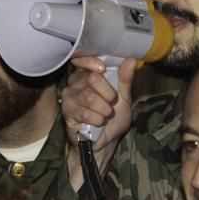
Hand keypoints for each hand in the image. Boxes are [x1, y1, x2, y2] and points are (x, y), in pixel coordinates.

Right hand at [62, 56, 135, 189]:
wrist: (106, 140)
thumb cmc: (114, 116)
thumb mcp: (124, 97)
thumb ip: (125, 79)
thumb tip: (131, 60)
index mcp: (89, 73)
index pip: (82, 59)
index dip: (90, 62)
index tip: (102, 68)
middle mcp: (76, 81)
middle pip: (91, 78)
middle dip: (108, 93)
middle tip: (112, 102)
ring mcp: (69, 96)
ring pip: (89, 96)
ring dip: (104, 109)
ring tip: (106, 114)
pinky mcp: (67, 112)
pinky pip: (83, 112)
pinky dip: (97, 119)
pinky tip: (99, 122)